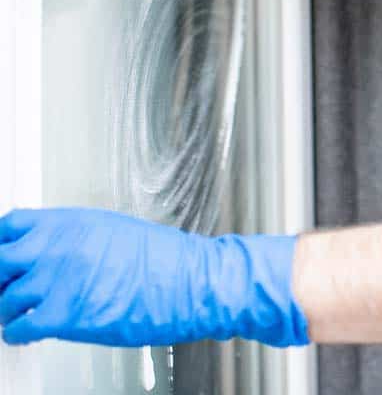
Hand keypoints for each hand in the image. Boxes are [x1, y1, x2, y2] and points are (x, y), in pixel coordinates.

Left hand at [0, 207, 309, 347]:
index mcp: (72, 222)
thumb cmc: (163, 260)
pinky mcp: (62, 314)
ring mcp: (57, 279)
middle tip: (8, 287)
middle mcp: (59, 246)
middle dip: (1, 277)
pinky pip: (16, 327)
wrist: (189, 281)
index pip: (11, 225)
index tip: (5, 253)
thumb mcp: (114, 230)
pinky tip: (31, 330)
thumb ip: (75, 237)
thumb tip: (53, 248)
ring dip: (8, 309)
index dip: (3, 242)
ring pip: (2, 298)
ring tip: (21, 313)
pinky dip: (18, 333)